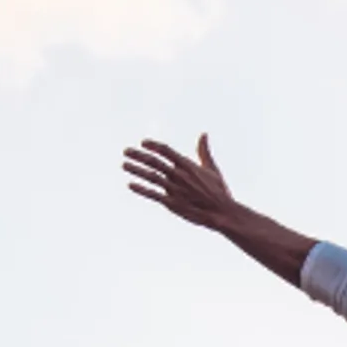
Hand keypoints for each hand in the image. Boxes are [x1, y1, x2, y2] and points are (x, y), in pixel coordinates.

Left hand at [121, 135, 238, 227]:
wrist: (222, 212)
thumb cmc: (219, 191)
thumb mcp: (212, 168)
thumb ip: (204, 151)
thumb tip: (203, 134)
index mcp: (188, 165)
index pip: (166, 150)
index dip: (153, 145)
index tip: (143, 142)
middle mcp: (179, 175)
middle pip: (154, 161)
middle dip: (138, 155)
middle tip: (126, 151)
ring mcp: (174, 189)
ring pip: (151, 176)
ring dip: (136, 169)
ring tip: (124, 164)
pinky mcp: (172, 203)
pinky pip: (153, 194)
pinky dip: (141, 189)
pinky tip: (130, 184)